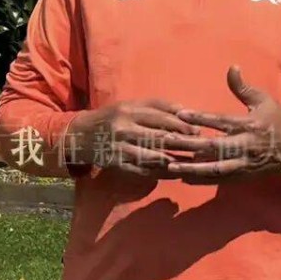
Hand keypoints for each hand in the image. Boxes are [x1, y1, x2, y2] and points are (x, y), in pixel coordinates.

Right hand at [64, 99, 200, 176]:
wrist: (81, 135)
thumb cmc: (113, 117)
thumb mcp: (131, 105)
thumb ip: (157, 106)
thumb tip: (185, 110)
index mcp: (129, 110)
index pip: (160, 117)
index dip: (181, 124)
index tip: (197, 130)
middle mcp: (124, 128)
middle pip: (158, 136)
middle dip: (181, 143)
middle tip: (199, 148)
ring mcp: (119, 148)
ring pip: (151, 156)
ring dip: (173, 160)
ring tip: (191, 163)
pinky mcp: (116, 164)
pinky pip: (141, 170)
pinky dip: (159, 173)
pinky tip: (173, 174)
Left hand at [162, 66, 280, 183]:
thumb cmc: (277, 120)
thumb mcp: (263, 100)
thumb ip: (243, 88)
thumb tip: (232, 67)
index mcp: (248, 125)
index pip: (219, 121)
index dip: (199, 118)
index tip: (180, 114)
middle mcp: (243, 146)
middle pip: (212, 147)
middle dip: (188, 145)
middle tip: (166, 141)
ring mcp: (242, 164)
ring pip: (213, 168)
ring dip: (191, 168)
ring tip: (170, 166)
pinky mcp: (242, 176)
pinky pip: (219, 180)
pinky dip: (201, 180)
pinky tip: (184, 178)